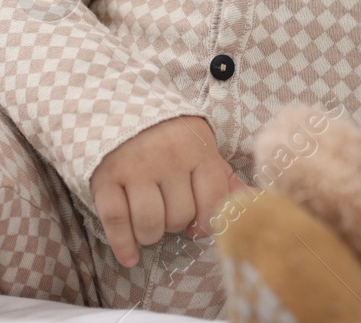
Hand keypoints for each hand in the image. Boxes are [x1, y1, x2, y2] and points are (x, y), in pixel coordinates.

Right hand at [89, 115, 250, 266]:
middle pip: (178, 217)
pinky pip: (116, 221)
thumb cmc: (167, 134)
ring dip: (150, 234)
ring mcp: (134, 167)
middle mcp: (167, 157)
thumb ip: (223, 177)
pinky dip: (123, 245)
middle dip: (175, 223)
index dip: (206, 222)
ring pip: (149, 224)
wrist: (119, 104)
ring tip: (149, 224)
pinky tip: (129, 256)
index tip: (196, 225)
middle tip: (167, 211)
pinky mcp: (105, 177)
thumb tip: (255, 201)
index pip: (212, 203)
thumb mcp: (199, 146)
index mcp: (197, 148)